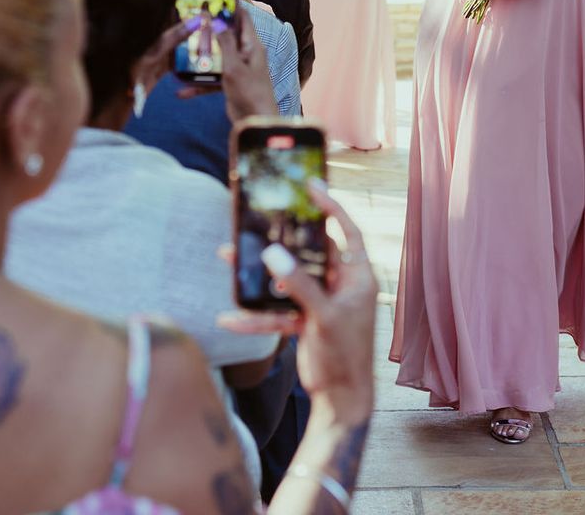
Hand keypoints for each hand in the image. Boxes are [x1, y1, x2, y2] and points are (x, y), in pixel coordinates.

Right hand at [175, 6, 277, 120]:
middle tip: (191, 22)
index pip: (243, 18)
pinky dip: (200, 84)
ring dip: (202, 58)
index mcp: (252, 45)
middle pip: (227, 36)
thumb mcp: (234, 66)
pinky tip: (182, 91)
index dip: (230, 6)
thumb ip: (226, 43)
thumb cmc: (249, 92)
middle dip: (210, 30)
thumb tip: (219, 21)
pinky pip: (214, 79)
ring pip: (218, 57)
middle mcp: (247, 54)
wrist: (254, 122)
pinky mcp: (232, 83)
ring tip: (182, 53)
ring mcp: (239, 69)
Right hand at [219, 182, 376, 425]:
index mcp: (357, 277)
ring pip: (285, 280)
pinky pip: (276, 311)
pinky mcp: (304, 321)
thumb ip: (300, 285)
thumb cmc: (346, 357)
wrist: (341, 399)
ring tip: (227, 258)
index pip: (347, 230)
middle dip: (278, 240)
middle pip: (307, 252)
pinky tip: (230, 318)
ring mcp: (320, 302)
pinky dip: (255, 316)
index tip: (311, 185)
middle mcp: (340, 284)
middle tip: (254, 219)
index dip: (331, 206)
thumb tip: (273, 256)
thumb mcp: (324, 317)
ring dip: (257, 275)